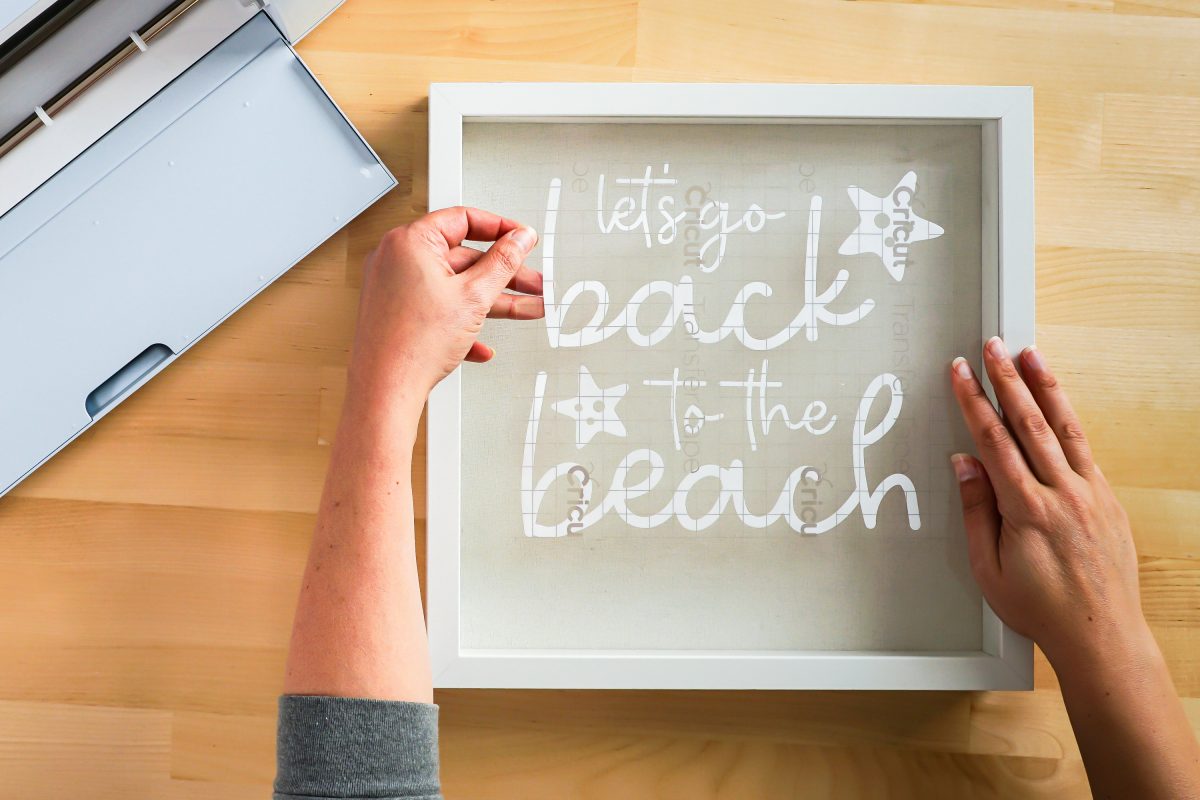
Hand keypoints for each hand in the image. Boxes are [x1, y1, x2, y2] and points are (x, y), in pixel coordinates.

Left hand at [348, 206, 543, 404]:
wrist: (386, 389)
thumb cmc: (413, 344)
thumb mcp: (474, 296)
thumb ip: (503, 261)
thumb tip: (520, 239)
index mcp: (410, 242)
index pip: (463, 219)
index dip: (500, 229)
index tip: (521, 240)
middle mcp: (397, 259)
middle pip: (462, 257)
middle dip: (502, 274)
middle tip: (530, 282)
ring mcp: (394, 286)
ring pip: (453, 285)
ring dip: (490, 300)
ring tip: (523, 310)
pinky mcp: (396, 312)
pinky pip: (437, 309)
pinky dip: (462, 321)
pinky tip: (481, 343)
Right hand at [949, 338, 1147, 669]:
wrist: (1100, 633)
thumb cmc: (1040, 608)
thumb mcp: (988, 568)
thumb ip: (976, 510)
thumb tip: (964, 464)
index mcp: (1028, 510)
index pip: (994, 441)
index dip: (974, 401)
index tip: (961, 374)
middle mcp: (1064, 494)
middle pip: (1030, 423)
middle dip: (1007, 380)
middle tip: (992, 347)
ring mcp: (1091, 494)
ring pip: (1064, 427)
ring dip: (1045, 387)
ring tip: (1030, 355)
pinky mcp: (1107, 499)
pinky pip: (1085, 449)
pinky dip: (1070, 420)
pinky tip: (1059, 404)